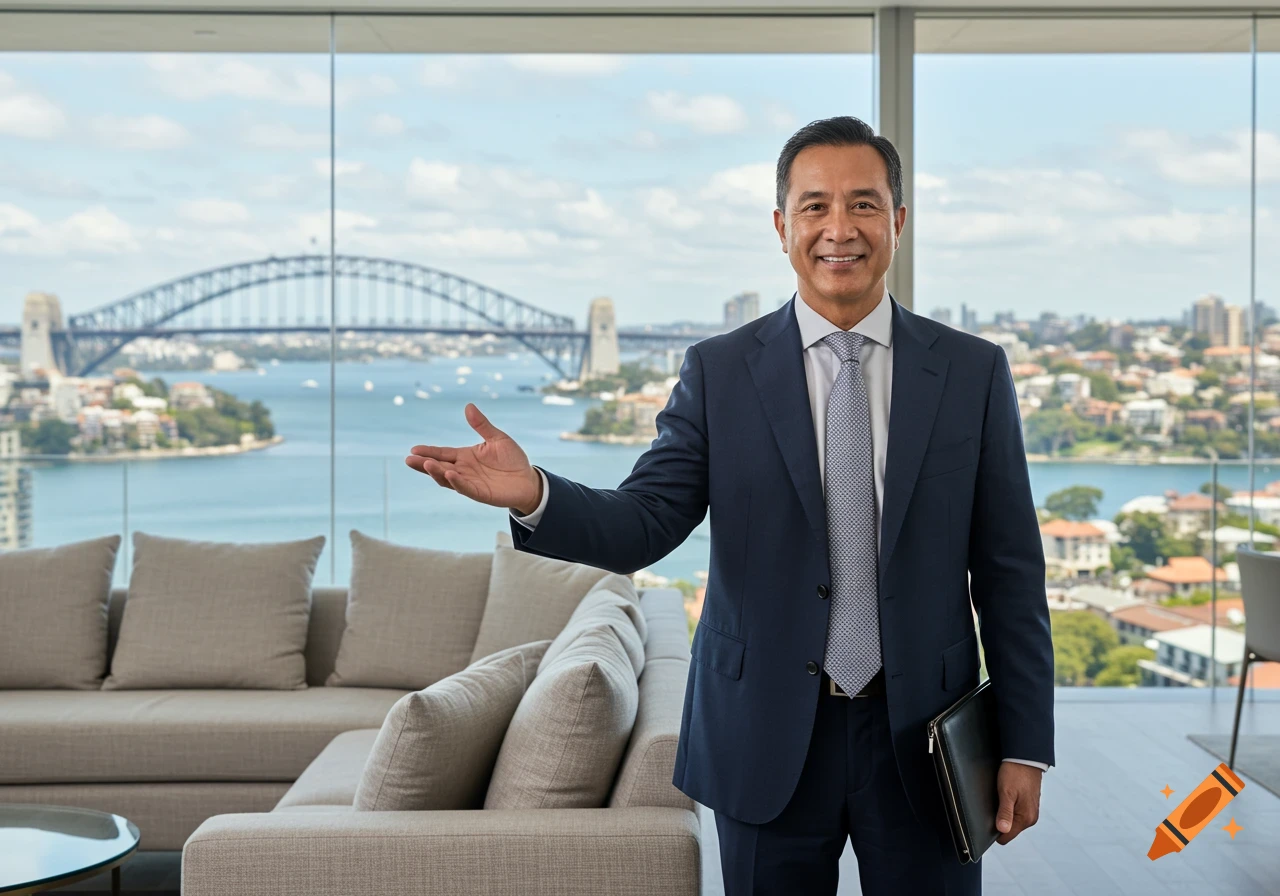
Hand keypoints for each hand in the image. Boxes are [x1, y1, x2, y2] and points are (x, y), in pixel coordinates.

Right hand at [405, 403, 542, 513]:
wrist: (528, 479)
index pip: (442, 453)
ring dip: (437, 472)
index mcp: (465, 456)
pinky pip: (465, 488)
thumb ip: (481, 425)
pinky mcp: (480, 493)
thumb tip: (468, 406)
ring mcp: (470, 482)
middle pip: (439, 467)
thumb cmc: (512, 459)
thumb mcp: (497, 438)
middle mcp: (463, 470)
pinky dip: (457, 482)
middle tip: (409, 460)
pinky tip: (450, 474)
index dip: (428, 452)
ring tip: (426, 464)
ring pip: (448, 478)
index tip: (413, 449)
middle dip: (424, 464)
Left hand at [994, 761, 1041, 844]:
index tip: (986, 820)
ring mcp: (1030, 811)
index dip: (994, 831)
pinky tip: (1004, 797)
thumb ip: (1005, 813)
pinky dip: (1008, 808)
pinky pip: (1015, 813)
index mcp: (1026, 818)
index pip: (1006, 837)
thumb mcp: (1006, 793)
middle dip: (998, 822)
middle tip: (991, 806)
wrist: (1026, 758)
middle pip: (1008, 830)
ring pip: (1012, 821)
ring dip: (1003, 814)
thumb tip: (1002, 830)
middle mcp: (1030, 818)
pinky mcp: (1028, 804)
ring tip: (998, 799)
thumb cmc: (1015, 773)